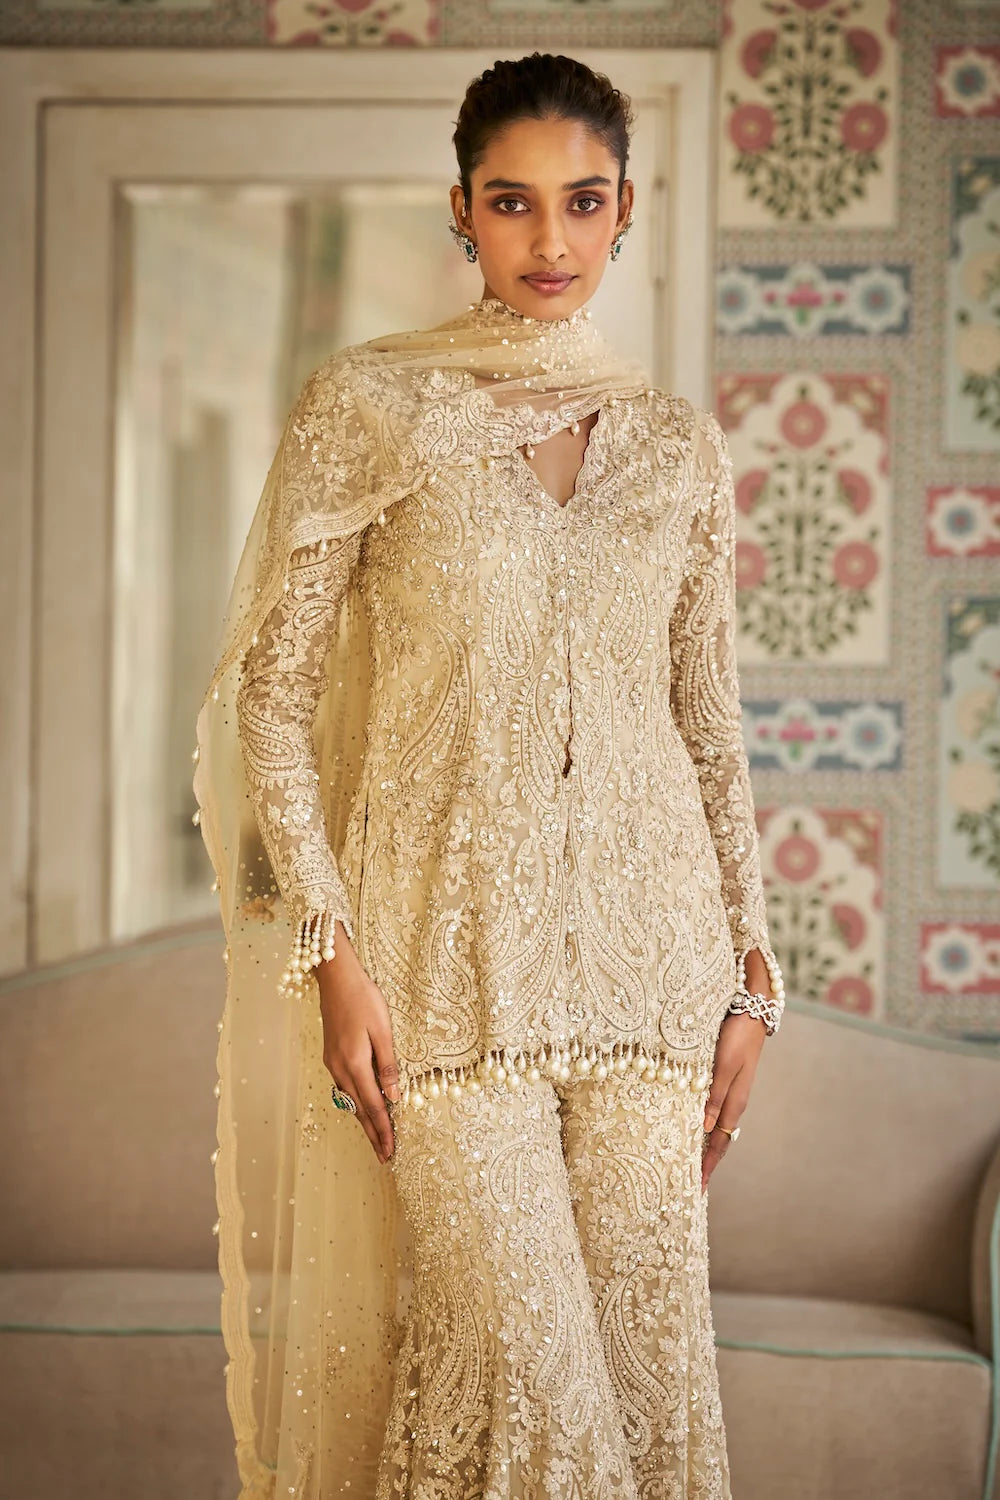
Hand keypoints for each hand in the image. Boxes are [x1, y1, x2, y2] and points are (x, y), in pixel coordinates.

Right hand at [315, 921, 399, 1164]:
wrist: (336, 978)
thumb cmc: (364, 999)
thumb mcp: (383, 1030)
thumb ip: (388, 1065)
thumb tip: (394, 1097)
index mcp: (355, 1064)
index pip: (373, 1106)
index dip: (383, 1131)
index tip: (391, 1152)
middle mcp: (339, 1069)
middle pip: (359, 1110)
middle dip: (372, 1134)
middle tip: (384, 1157)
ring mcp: (332, 1063)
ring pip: (350, 1101)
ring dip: (364, 1121)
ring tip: (376, 1138)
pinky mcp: (331, 1055)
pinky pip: (345, 1088)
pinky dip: (356, 1103)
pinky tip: (363, 1106)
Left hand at [701, 1010, 765, 1192]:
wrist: (752, 1012)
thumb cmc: (736, 1037)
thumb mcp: (724, 1065)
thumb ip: (715, 1094)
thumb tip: (704, 1127)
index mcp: (734, 1102)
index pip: (718, 1143)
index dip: (708, 1166)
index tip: (698, 1188)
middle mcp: (734, 1102)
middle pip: (719, 1140)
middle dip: (707, 1162)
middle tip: (691, 1183)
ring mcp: (732, 1092)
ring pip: (717, 1128)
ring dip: (705, 1146)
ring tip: (691, 1162)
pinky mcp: (727, 1080)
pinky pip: (715, 1112)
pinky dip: (705, 1126)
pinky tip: (695, 1126)